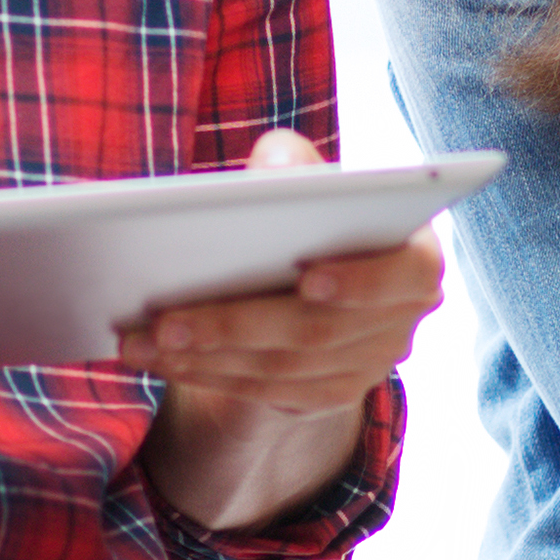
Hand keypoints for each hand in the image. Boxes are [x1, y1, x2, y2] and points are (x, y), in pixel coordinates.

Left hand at [117, 131, 445, 412]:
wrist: (309, 273)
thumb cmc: (309, 213)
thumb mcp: (307, 181)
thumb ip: (296, 165)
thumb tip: (275, 165)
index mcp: (415, 258)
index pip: (407, 276)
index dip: (361, 282)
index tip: (307, 278)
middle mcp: (401, 321)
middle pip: (318, 331)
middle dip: (235, 326)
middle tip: (166, 322)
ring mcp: (368, 365)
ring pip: (283, 370)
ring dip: (206, 357)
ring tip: (143, 340)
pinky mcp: (326, 393)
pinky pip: (266, 394)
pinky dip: (209, 375)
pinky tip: (161, 359)